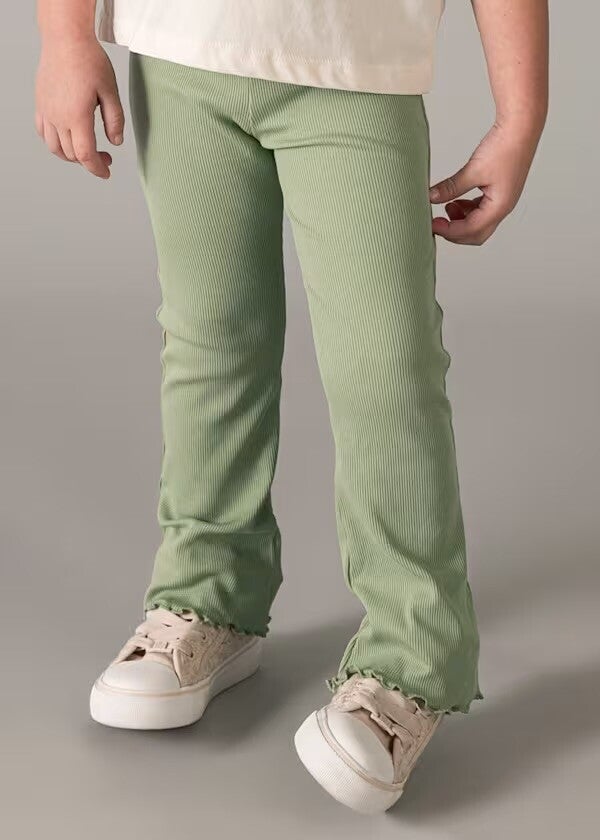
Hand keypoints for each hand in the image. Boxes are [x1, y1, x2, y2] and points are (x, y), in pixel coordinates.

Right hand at [35, 36, 124, 178]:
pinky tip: (67, 138)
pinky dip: (55, 143)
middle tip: (106, 156)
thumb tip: (116, 143)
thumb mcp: (111, 91)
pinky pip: (43, 133)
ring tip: (87, 150)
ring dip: (71, 156)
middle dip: (90, 162)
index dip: (97, 169)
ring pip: (55, 148)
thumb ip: (115, 120)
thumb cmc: (89, 61)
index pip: (86, 156)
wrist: (66, 39)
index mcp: (77, 116)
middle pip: (72, 154)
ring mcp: (46, 111)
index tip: (107, 173)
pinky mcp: (40, 104)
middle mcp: (58, 117)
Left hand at [429, 119, 541, 244]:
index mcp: (499, 207)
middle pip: (476, 234)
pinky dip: (467, 210)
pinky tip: (456, 201)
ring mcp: (502, 201)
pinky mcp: (499, 192)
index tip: (431, 224)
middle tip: (436, 223)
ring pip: (479, 224)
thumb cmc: (505, 147)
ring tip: (447, 207)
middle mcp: (503, 208)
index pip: (470, 229)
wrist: (522, 127)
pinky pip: (481, 211)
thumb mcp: (473, 170)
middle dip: (455, 232)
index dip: (448, 230)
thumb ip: (451, 187)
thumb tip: (431, 197)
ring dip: (461, 221)